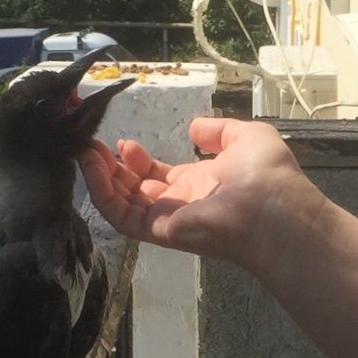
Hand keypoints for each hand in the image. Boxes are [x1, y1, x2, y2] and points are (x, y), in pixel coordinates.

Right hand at [80, 116, 316, 267]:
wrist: (273, 207)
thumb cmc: (266, 174)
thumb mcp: (246, 136)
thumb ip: (218, 130)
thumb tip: (194, 126)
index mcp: (197, 184)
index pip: (156, 176)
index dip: (137, 160)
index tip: (125, 142)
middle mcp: (178, 204)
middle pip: (133, 189)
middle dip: (111, 168)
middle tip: (91, 145)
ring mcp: (166, 220)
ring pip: (121, 203)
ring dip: (100, 178)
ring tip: (84, 152)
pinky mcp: (158, 231)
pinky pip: (121, 216)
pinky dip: (102, 194)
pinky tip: (93, 169)